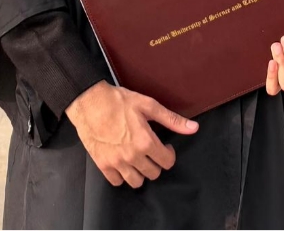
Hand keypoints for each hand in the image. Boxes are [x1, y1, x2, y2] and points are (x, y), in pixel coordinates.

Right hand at [64, 82, 198, 187]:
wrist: (88, 102)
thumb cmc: (118, 101)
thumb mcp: (148, 105)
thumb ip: (171, 119)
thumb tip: (194, 128)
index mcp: (145, 141)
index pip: (167, 162)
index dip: (169, 153)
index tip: (164, 146)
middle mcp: (132, 156)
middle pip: (153, 173)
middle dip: (156, 162)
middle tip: (151, 150)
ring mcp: (116, 162)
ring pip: (136, 182)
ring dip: (140, 172)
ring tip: (138, 158)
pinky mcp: (102, 164)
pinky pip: (117, 182)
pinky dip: (122, 176)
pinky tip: (123, 163)